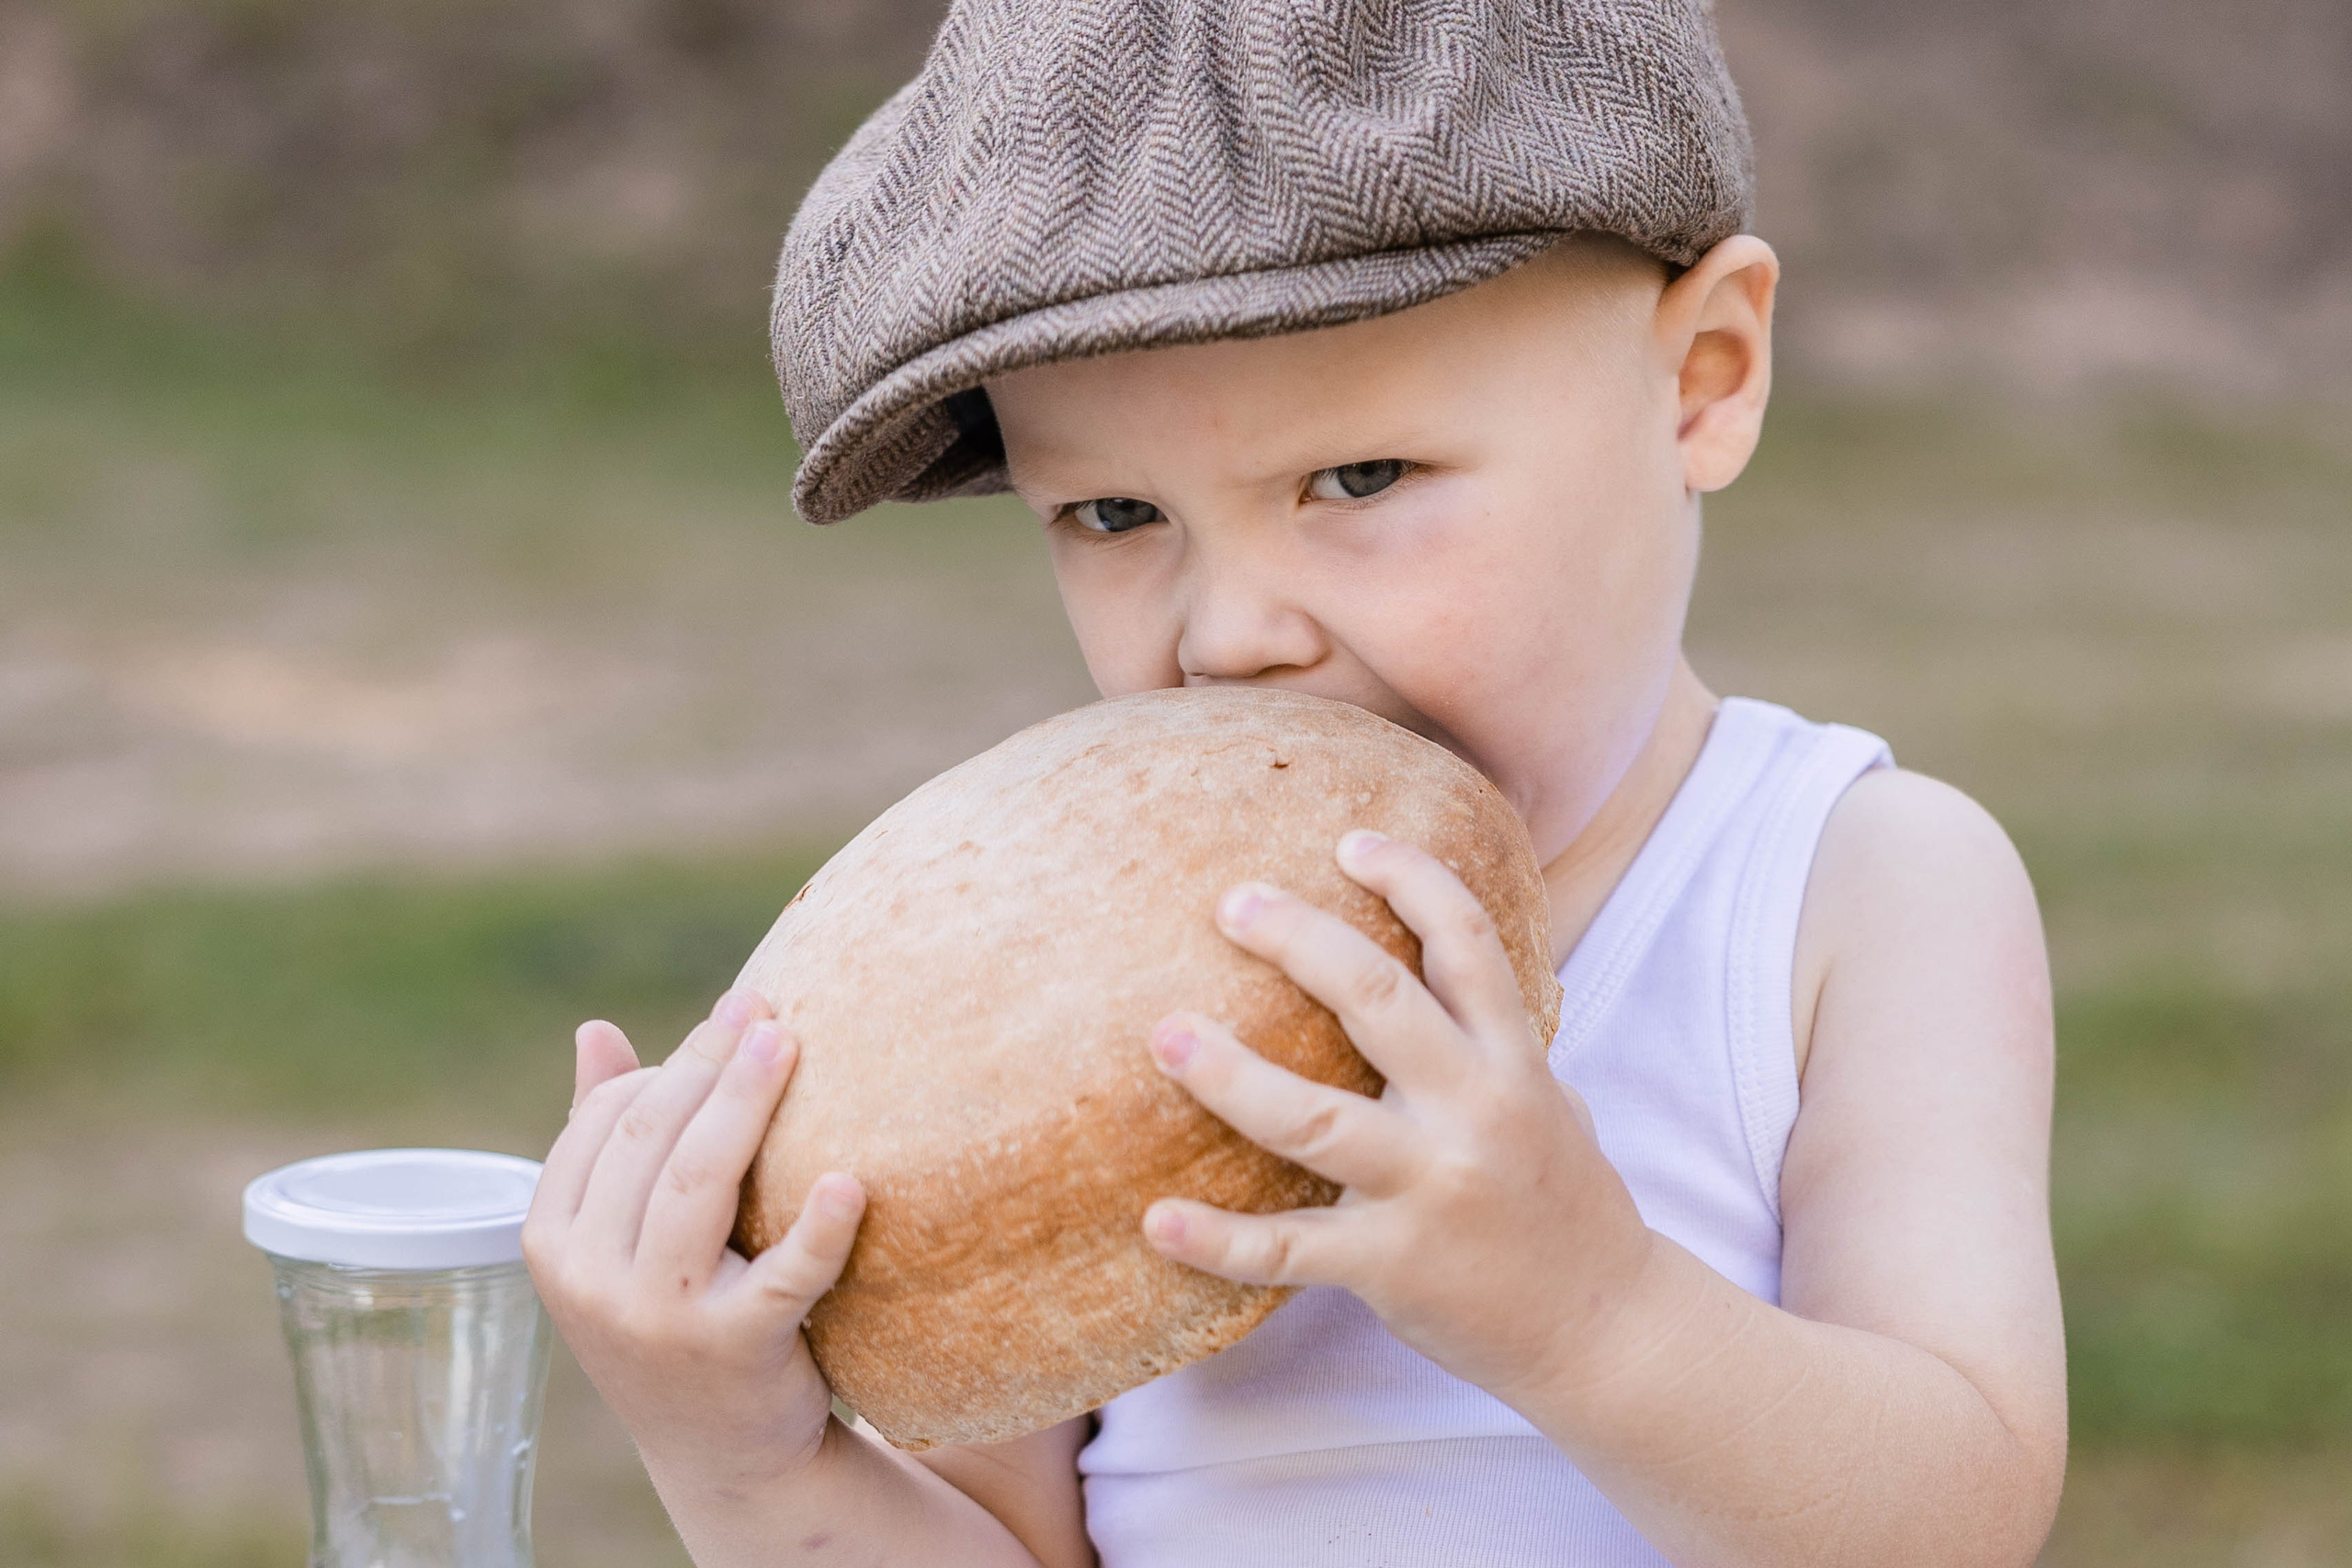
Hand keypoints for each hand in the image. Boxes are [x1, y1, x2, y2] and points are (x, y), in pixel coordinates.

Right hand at [521, 989, 866, 1489]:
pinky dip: (818, 1228)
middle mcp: (591, 1280)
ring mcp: (659, 1318)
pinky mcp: (737, 1350)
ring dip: (747, 1102)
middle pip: (651, 1138)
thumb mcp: (618, 1239)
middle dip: (709, 1060)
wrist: (723, 1452)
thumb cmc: (672, 1314)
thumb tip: (594, 1029)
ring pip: (699, 1183)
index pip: (604, 1122)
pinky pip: (783, 1275)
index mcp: (551, 1241)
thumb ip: (601, 1135)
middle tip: (766, 1008)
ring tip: (790, 1042)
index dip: (671, 1062)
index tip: (730, 1019)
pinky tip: (850, 1183)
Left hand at [1141, 830, 1654, 1406]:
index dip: (1411, 879)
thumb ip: (1494, 1039)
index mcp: (1514, 1062)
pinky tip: (1157, 1220)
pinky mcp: (1392, 1265)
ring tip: (1166, 1036)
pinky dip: (1219, 1240)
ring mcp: (1430, 1190)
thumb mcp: (1549, 1101)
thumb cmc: (1562, 1203)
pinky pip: (1289, 1252)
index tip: (1350, 843)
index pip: (1467, 943)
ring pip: (1314, 1119)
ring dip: (1230, 1073)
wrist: (1604, 1330)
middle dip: (1299, 940)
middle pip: (1377, 1000)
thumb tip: (1441, 963)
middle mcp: (1474, 1112)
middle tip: (1233, 901)